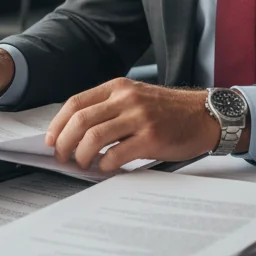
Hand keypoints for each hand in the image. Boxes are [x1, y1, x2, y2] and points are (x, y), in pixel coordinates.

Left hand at [45, 78, 235, 172]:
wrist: (204, 115)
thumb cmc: (169, 111)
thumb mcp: (136, 98)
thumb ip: (110, 108)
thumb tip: (76, 132)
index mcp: (118, 87)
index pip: (76, 103)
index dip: (58, 124)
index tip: (51, 140)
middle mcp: (126, 98)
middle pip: (80, 120)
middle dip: (64, 143)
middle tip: (62, 157)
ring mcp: (139, 117)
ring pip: (93, 137)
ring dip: (81, 156)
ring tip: (82, 164)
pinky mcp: (151, 138)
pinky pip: (116, 154)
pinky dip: (104, 165)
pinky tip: (106, 168)